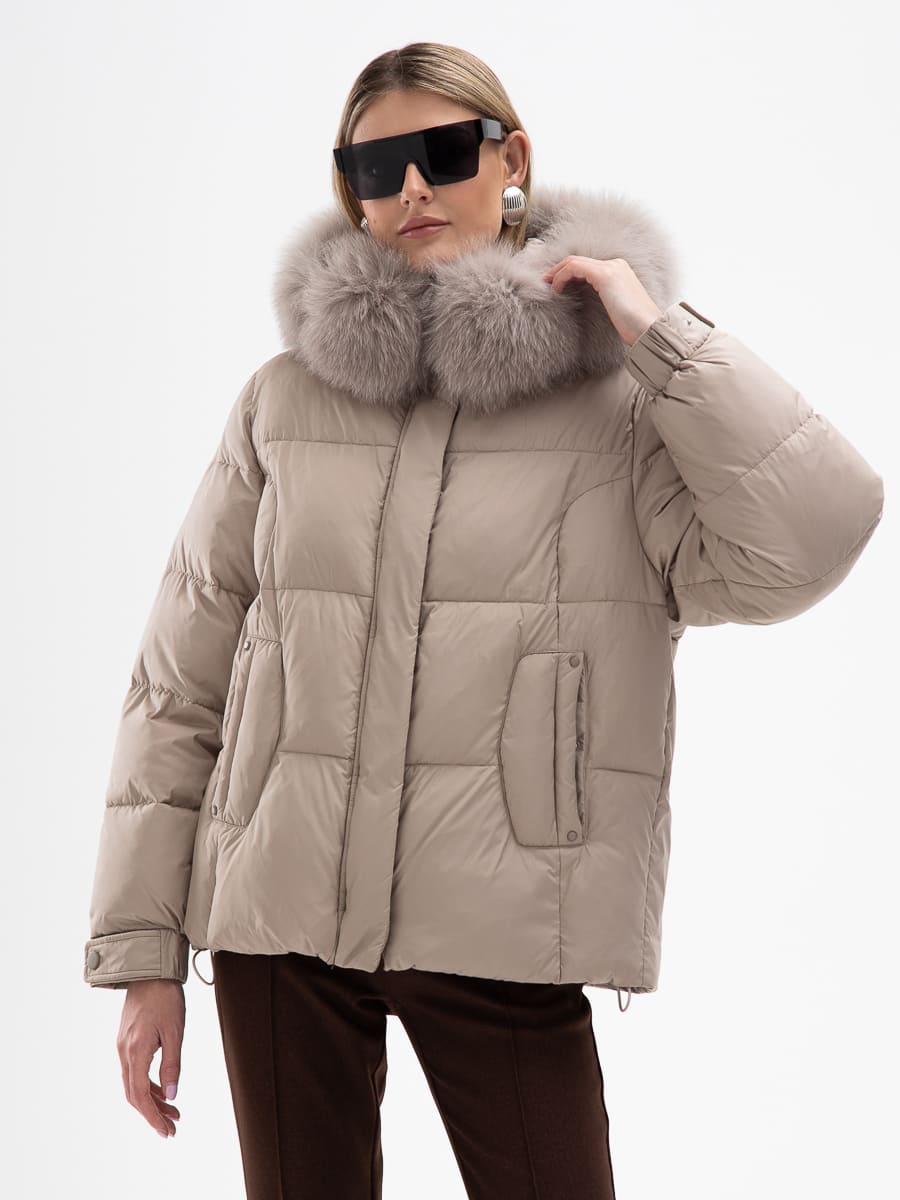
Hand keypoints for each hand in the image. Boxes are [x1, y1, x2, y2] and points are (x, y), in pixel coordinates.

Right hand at [117, 979, 184, 1137]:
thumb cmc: (166, 997)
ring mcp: (123, 1046)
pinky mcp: (127, 1040)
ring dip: (152, 1100)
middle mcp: (124, 1052)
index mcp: (135, 1052)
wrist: (150, 970)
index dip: (153, 1117)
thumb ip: (172, 1065)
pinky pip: (135, 1070)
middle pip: (134, 1094)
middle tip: (172, 1127)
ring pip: (134, 1084)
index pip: (140, 1096)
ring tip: (174, 1111)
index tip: (166, 1131)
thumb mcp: (175, 1032)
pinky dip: (149, 1084)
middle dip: (152, 1113)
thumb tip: (172, 1095)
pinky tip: (164, 1089)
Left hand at [542, 256, 663, 346]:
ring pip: (574, 261)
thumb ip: (604, 299)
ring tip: (548, 287)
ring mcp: (611, 268)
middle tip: (545, 283)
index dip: (568, 273)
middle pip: (579, 260)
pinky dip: (561, 276)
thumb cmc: (635, 326)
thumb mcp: (617, 308)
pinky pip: (574, 268)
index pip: (587, 266)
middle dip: (559, 270)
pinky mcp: (605, 275)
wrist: (649, 328)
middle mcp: (616, 264)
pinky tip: (556, 290)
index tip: (555, 286)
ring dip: (557, 273)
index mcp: (620, 271)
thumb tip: (585, 303)